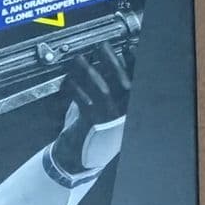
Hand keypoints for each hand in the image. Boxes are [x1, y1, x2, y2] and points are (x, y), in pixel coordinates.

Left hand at [51, 42, 134, 174]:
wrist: (81, 157)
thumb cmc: (93, 130)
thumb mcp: (107, 108)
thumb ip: (110, 88)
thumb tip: (108, 63)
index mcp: (131, 106)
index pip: (137, 79)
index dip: (135, 62)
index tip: (129, 48)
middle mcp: (125, 112)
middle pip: (123, 80)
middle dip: (112, 60)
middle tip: (102, 47)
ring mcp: (110, 118)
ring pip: (103, 89)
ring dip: (89, 71)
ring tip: (79, 59)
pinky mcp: (93, 124)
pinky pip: (83, 102)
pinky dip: (74, 89)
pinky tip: (68, 81)